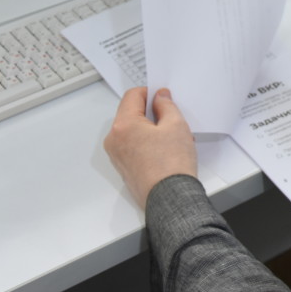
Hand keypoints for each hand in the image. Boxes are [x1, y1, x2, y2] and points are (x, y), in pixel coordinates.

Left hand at [104, 87, 198, 209]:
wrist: (171, 198)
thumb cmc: (172, 165)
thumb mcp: (176, 124)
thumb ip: (166, 105)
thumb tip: (160, 98)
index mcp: (123, 125)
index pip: (132, 96)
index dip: (150, 92)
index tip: (163, 97)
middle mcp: (114, 140)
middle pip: (130, 113)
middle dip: (150, 112)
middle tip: (170, 117)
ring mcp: (117, 155)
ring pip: (132, 130)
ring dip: (149, 128)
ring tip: (171, 137)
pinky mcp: (124, 168)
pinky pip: (133, 146)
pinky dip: (146, 142)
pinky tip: (165, 149)